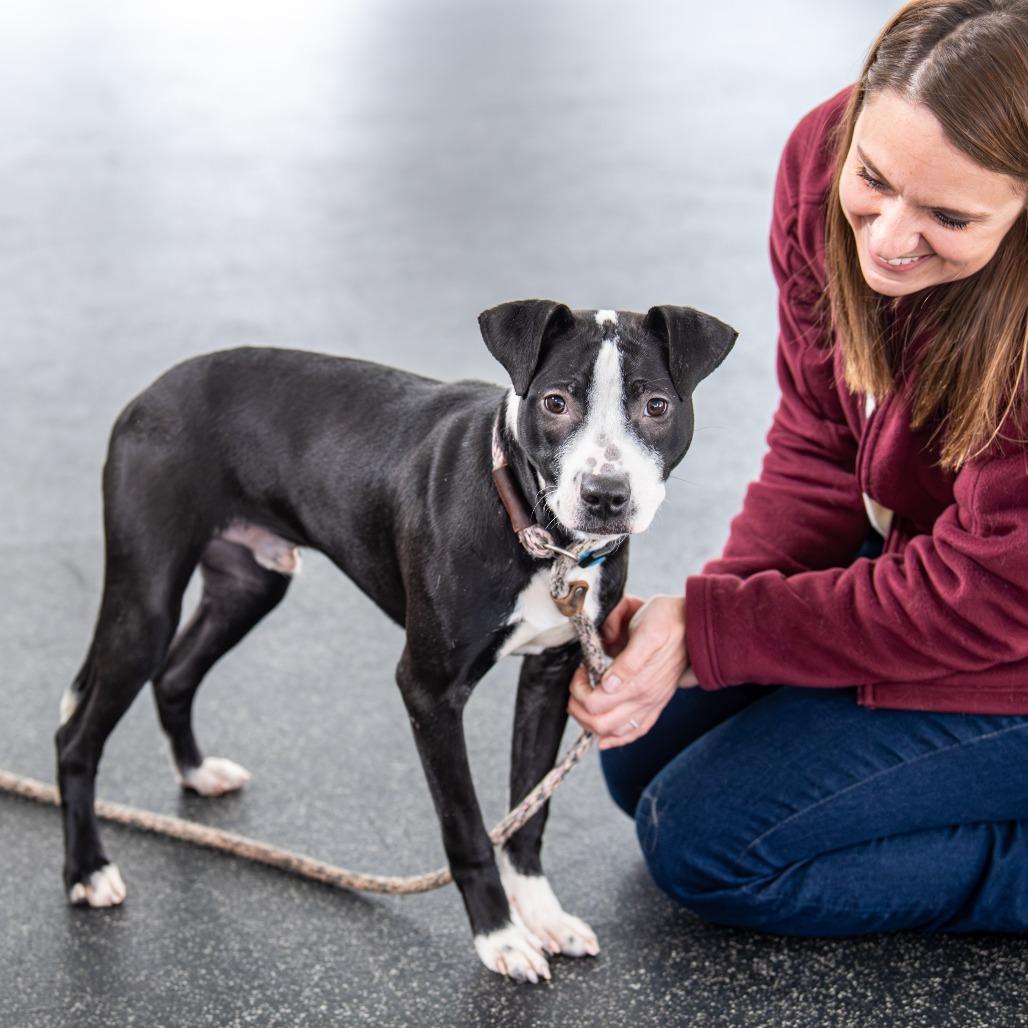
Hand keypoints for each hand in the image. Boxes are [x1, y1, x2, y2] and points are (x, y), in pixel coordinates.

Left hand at [567, 594, 693, 749]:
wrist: (694, 625)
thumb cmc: (667, 622)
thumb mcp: (647, 633)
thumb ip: (628, 662)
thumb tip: (607, 685)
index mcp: (639, 683)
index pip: (595, 703)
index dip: (579, 689)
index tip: (581, 669)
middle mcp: (645, 699)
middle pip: (599, 723)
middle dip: (578, 708)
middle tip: (578, 686)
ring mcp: (651, 704)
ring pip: (614, 732)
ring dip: (591, 723)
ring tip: (583, 703)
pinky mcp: (656, 704)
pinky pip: (636, 731)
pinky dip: (616, 739)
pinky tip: (605, 740)